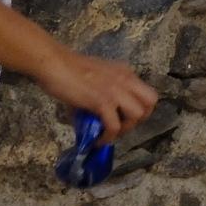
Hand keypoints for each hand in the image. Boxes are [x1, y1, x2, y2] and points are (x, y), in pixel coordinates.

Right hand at [32, 49, 158, 137]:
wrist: (55, 64)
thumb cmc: (69, 71)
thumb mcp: (95, 80)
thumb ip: (101, 97)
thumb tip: (96, 122)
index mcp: (125, 73)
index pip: (147, 94)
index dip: (140, 110)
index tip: (124, 119)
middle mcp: (126, 80)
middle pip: (150, 103)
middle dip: (139, 120)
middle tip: (121, 127)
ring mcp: (115, 90)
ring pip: (137, 115)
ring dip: (124, 129)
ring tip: (109, 134)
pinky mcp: (102, 101)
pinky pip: (114, 125)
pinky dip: (107, 137)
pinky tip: (97, 141)